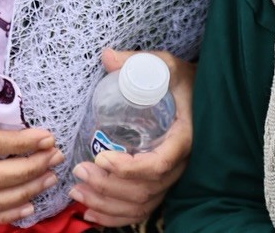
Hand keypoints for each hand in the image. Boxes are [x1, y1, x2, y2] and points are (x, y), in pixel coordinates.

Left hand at [67, 49, 194, 227]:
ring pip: (140, 204)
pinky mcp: (160, 183)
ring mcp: (170, 177)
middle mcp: (179, 163)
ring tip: (77, 191)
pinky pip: (140, 209)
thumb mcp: (164, 66)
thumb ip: (138, 62)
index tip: (100, 158)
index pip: (157, 164)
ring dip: (106, 204)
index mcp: (182, 138)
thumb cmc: (180, 81)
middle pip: (145, 189)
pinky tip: (90, 213)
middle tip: (79, 172)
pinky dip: (115, 217)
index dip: (128, 168)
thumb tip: (107, 57)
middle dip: (108, 186)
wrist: (197, 96)